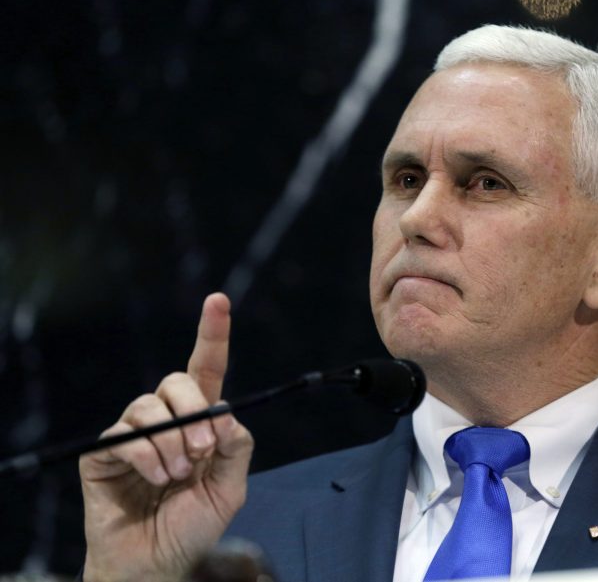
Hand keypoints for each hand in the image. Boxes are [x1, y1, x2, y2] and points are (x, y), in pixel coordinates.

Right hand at [80, 293, 253, 581]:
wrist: (157, 563)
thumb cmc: (193, 524)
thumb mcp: (230, 487)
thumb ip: (235, 447)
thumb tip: (225, 414)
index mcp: (200, 421)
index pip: (207, 369)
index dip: (212, 333)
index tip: (218, 300)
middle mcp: (167, 418)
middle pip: (178, 381)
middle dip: (194, 411)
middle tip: (204, 450)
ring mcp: (134, 431)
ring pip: (151, 406)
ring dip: (171, 441)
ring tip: (178, 475)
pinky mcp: (105, 450)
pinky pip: (125, 434)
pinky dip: (146, 455)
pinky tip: (156, 479)